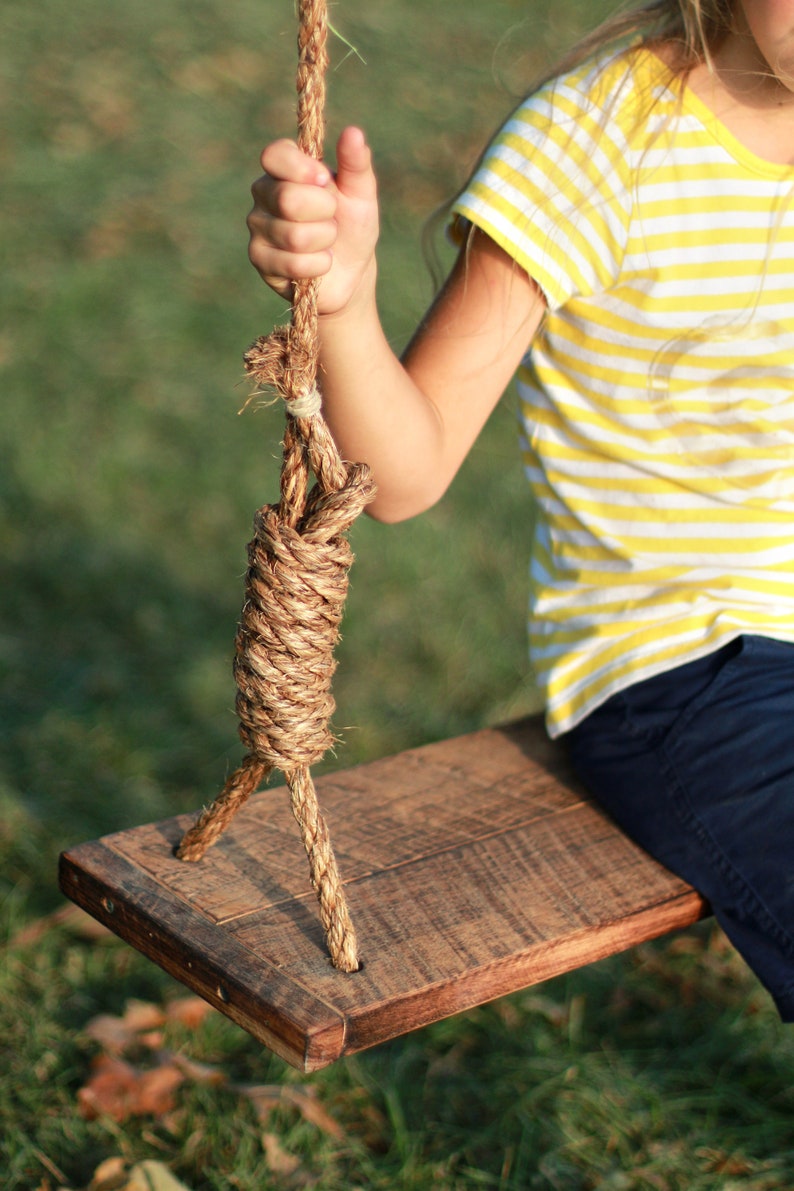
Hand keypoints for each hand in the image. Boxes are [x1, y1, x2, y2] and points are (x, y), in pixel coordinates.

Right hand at [247, 126, 378, 315]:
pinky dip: (318, 266)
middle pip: (288, 199)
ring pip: (294, 235)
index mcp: (284, 169)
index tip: (324, 180)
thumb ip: (356, 164)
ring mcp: (258, 227)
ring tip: (327, 243)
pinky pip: (293, 263)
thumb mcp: (361, 194)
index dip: (301, 169)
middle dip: (324, 214)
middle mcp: (264, 194)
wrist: (351, 273)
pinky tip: (320, 265)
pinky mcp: (260, 260)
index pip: (275, 155)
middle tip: (332, 220)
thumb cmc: (353, 227)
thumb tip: (353, 132)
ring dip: (324, 242)